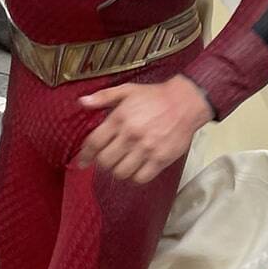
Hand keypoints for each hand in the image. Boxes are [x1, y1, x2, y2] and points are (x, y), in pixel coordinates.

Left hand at [77, 75, 212, 183]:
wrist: (185, 102)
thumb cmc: (155, 96)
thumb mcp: (127, 90)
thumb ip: (103, 97)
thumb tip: (82, 102)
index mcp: (120, 118)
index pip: (94, 143)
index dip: (85, 155)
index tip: (83, 161)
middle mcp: (131, 135)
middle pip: (105, 161)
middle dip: (103, 162)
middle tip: (107, 159)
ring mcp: (146, 148)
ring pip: (121, 172)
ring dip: (118, 170)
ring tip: (122, 163)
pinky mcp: (160, 159)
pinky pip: (140, 178)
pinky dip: (135, 176)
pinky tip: (137, 168)